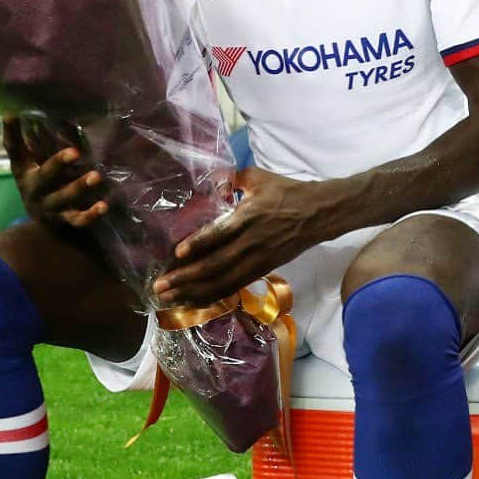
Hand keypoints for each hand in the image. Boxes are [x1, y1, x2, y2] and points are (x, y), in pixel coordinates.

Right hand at [2, 117, 106, 229]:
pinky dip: (90, 214)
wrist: (43, 227)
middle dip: (58, 164)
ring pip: (63, 197)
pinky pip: (77, 219)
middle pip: (44, 176)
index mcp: (24, 170)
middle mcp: (33, 189)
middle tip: (74, 151)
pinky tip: (103, 206)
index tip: (13, 112)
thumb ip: (36, 140)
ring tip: (96, 177)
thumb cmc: (41, 184)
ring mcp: (49, 207)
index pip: (14, 149)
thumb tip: (39, 107)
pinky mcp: (64, 221)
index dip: (12, 132)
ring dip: (79, 187)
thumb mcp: (33, 163)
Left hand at [151, 167, 321, 306]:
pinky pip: (234, 286)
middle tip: (159, 287)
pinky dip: (213, 296)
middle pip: (216, 265)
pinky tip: (195, 301)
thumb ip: (232, 177)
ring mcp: (257, 260)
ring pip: (223, 282)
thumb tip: (211, 177)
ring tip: (170, 299)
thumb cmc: (288, 192)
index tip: (177, 253)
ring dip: (194, 292)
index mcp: (249, 217)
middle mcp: (251, 243)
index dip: (199, 244)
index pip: (221, 234)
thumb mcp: (259, 177)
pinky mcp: (262, 269)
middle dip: (186, 278)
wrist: (319, 213)